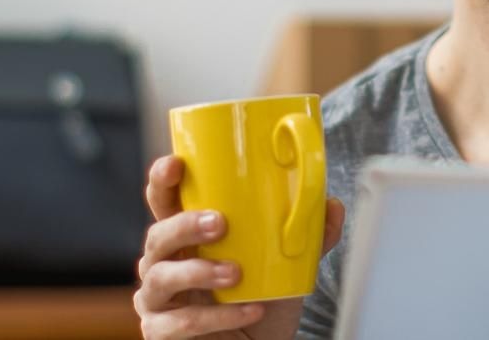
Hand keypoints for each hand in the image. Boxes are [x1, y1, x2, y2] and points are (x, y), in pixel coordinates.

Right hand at [133, 155, 346, 339]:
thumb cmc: (262, 303)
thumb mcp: (287, 268)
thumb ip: (307, 238)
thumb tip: (332, 206)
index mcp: (187, 238)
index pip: (163, 202)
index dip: (162, 181)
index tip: (176, 165)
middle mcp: (164, 264)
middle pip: (157, 235)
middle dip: (184, 225)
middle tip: (219, 223)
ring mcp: (157, 300)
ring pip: (161, 277)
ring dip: (199, 271)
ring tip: (235, 273)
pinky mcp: (160, 333)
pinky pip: (179, 322)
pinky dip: (215, 317)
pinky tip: (247, 310)